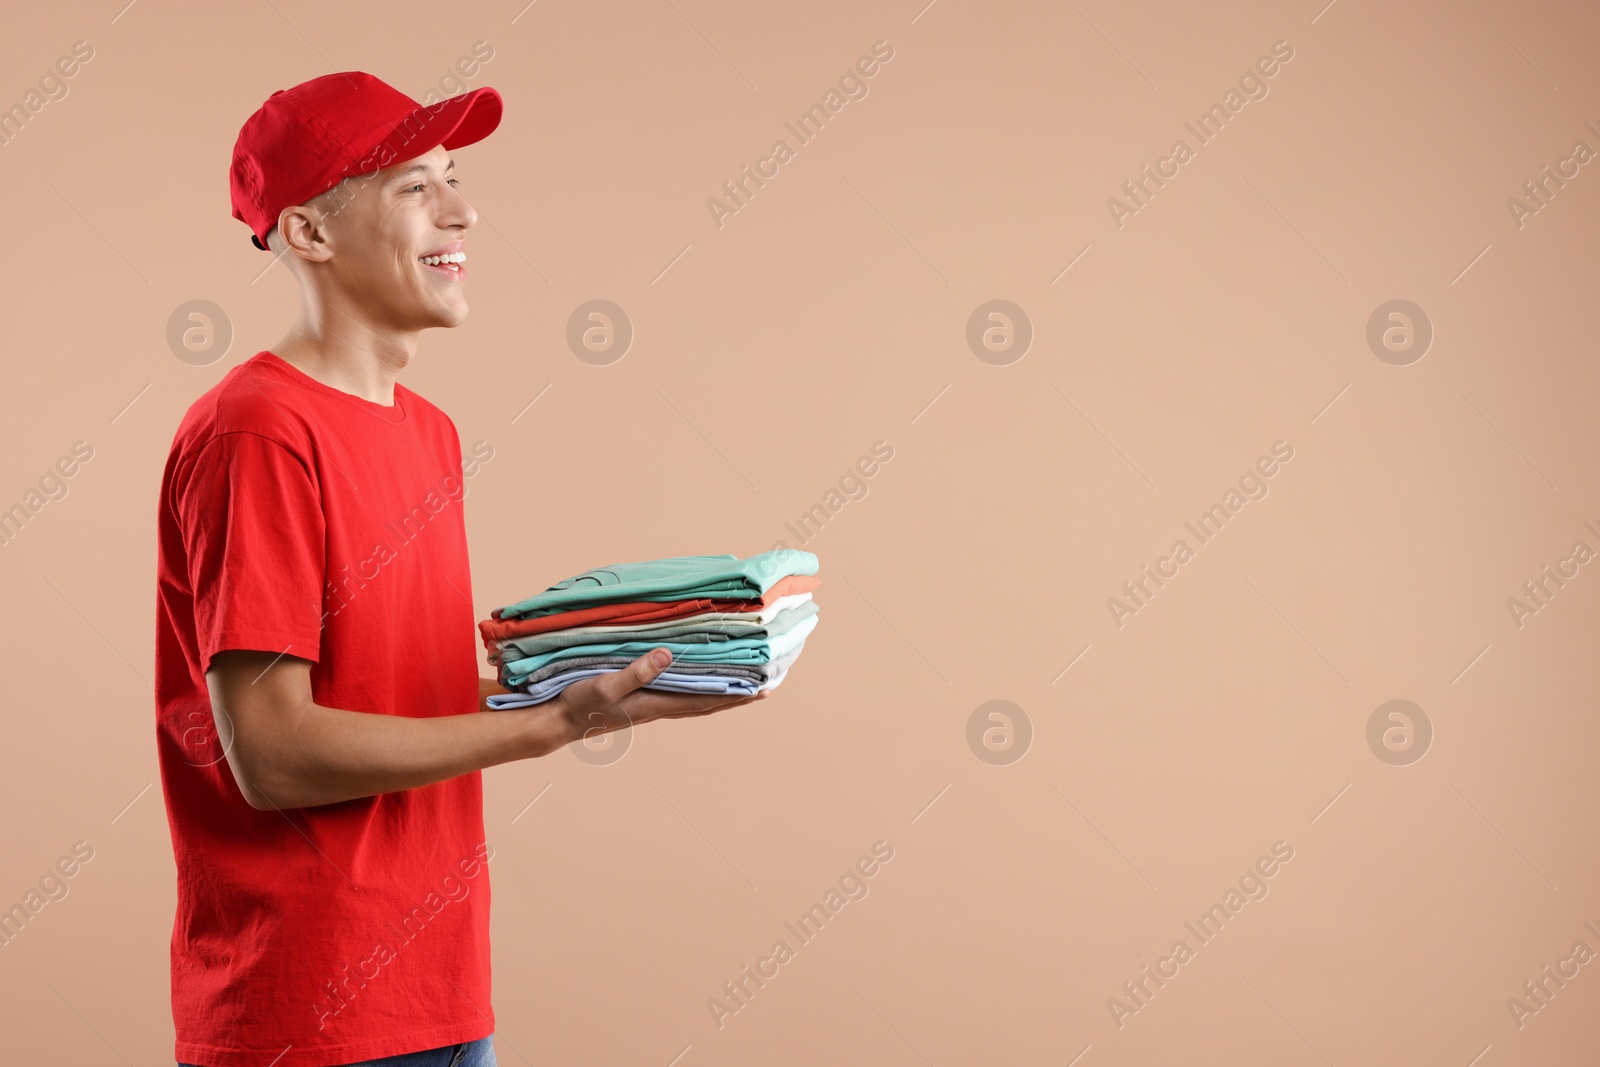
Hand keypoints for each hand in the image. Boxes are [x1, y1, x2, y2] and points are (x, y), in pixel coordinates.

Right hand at [547, 648, 769, 745]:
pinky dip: (696, 689)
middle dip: (735, 696)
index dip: (734, 696)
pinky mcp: (638, 701)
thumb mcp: (604, 686)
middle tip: (764, 688)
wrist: (555, 722)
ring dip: (719, 693)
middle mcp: (657, 707)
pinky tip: (696, 682)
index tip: (762, 691)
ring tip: (740, 684)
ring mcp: (649, 706)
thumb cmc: (577, 705)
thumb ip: (635, 672)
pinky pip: (678, 696)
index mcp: (654, 705)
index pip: (704, 701)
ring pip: (694, 700)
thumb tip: (667, 655)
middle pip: (706, 703)